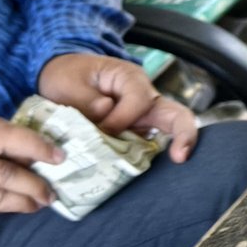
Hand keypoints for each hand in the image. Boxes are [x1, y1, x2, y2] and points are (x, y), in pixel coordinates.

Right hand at [0, 113, 63, 231]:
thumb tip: (25, 144)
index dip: (32, 142)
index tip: (58, 154)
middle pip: (2, 159)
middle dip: (36, 172)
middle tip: (55, 184)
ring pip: (0, 184)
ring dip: (31, 192)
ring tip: (45, 198)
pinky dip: (14, 205)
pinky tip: (26, 207)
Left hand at [37, 53, 197, 162]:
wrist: (63, 79)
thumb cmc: (66, 75)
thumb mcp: (66, 82)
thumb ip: (85, 98)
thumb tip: (106, 109)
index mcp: (130, 79)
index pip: (139, 100)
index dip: (122, 118)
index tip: (101, 129)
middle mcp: (145, 98)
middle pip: (176, 114)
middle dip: (184, 133)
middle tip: (180, 157)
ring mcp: (144, 118)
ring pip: (170, 131)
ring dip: (172, 148)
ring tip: (174, 162)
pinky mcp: (137, 133)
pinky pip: (150, 146)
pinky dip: (150, 158)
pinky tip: (139, 170)